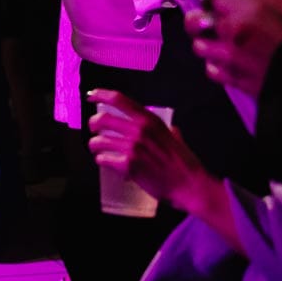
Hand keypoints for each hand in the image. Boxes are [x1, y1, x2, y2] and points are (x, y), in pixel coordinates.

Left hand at [85, 89, 210, 209]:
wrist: (189, 186)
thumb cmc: (185, 163)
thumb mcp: (176, 139)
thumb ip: (167, 131)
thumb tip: (169, 128)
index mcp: (150, 120)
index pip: (119, 100)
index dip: (101, 95)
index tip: (92, 96)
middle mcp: (139, 130)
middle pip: (102, 119)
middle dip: (92, 124)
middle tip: (94, 130)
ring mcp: (132, 148)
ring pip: (98, 141)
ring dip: (94, 145)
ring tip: (98, 149)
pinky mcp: (127, 165)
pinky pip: (103, 159)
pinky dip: (101, 160)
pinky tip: (106, 162)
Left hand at [186, 0, 281, 95]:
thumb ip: (280, 3)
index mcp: (249, 10)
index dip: (211, 1)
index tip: (213, 4)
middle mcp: (232, 30)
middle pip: (194, 21)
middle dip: (196, 22)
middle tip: (203, 25)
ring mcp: (228, 55)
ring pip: (199, 47)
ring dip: (208, 48)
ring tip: (219, 48)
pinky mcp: (230, 77)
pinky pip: (211, 70)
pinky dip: (217, 69)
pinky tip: (227, 67)